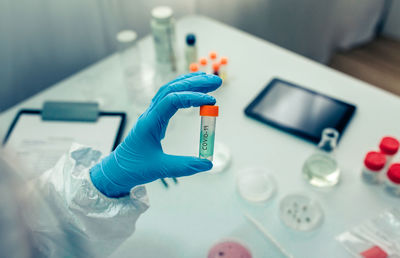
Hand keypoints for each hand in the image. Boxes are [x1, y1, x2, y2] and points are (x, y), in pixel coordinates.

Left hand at [90, 73, 221, 196]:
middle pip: (173, 88)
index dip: (193, 98)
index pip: (172, 100)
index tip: (211, 102)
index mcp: (150, 123)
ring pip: (170, 89)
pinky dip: (183, 90)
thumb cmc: (134, 168)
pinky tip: (194, 90)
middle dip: (195, 82)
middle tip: (217, 82)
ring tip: (209, 81)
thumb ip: (185, 166)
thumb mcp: (160, 169)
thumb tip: (208, 164)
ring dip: (189, 83)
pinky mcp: (154, 117)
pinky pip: (169, 97)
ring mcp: (152, 113)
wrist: (117, 169)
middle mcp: (150, 113)